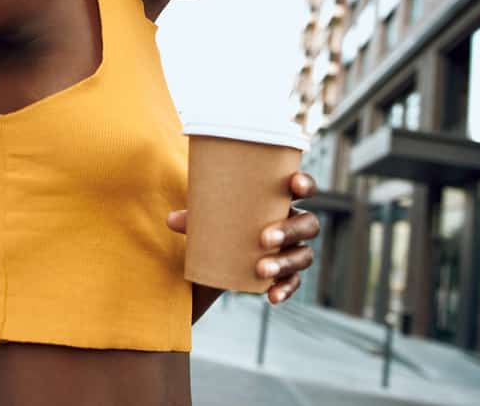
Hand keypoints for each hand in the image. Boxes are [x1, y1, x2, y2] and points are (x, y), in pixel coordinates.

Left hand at [166, 171, 319, 304]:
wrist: (225, 249)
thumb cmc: (224, 220)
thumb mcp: (211, 216)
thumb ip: (195, 218)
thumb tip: (171, 220)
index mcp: (280, 200)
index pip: (303, 188)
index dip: (305, 183)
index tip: (293, 183)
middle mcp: (294, 222)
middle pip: (308, 224)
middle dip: (289, 230)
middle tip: (264, 239)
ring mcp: (294, 249)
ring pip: (304, 255)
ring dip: (285, 262)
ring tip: (261, 270)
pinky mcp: (288, 273)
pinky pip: (294, 282)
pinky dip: (284, 289)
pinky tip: (271, 296)